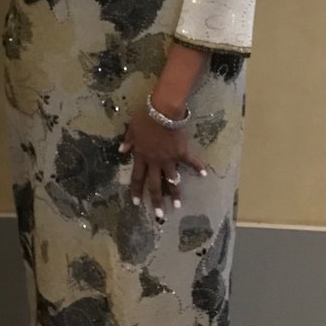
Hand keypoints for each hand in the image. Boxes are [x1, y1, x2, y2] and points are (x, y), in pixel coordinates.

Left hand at [119, 107, 205, 221]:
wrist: (162, 111)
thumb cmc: (145, 117)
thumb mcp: (132, 128)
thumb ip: (128, 140)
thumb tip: (121, 151)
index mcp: (142, 156)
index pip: (137, 177)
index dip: (136, 190)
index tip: (137, 203)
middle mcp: (155, 161)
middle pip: (155, 185)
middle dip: (156, 200)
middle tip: (159, 214)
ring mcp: (169, 159)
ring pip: (172, 180)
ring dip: (175, 193)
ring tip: (178, 205)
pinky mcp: (182, 153)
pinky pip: (190, 162)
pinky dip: (198, 167)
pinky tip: (204, 174)